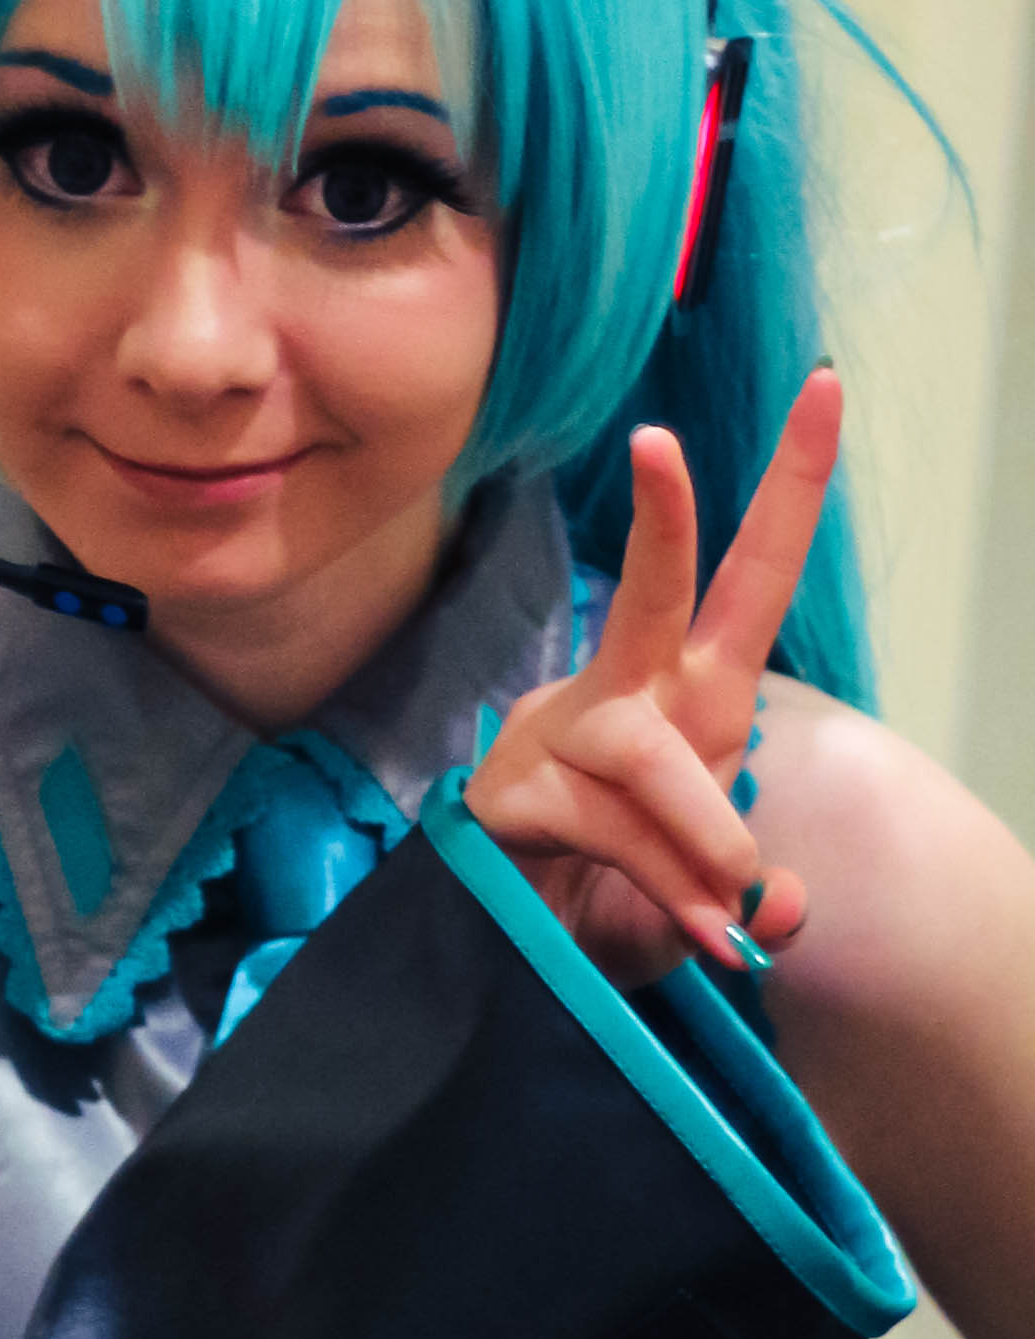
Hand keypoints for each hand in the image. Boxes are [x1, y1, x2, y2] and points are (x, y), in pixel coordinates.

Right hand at [459, 376, 839, 985]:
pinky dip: (660, 882)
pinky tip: (679, 927)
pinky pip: (605, 825)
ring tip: (722, 911)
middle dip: (666, 516)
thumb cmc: (615, 897)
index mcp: (691, 692)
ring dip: (699, 833)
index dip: (791, 485)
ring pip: (647, 753)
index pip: (749, 576)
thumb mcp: (707, 906)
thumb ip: (749, 902)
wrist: (512, 954)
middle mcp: (629, 693)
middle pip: (658, 591)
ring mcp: (562, 735)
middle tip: (655, 443)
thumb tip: (772, 912)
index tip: (827, 384)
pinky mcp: (511, 788)